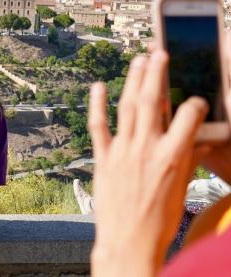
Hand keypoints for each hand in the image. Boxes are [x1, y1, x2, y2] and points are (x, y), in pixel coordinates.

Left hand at [88, 52, 207, 276]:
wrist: (128, 242)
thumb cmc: (160, 220)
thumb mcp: (182, 189)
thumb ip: (188, 160)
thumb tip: (199, 141)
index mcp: (173, 156)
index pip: (189, 115)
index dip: (196, 103)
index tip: (196, 98)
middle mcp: (146, 148)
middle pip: (152, 101)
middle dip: (157, 73)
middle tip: (159, 51)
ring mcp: (122, 151)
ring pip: (127, 107)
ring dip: (132, 81)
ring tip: (138, 61)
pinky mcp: (103, 159)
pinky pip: (98, 126)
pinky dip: (96, 105)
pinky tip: (97, 86)